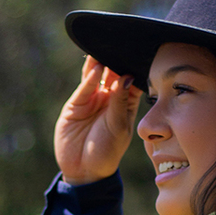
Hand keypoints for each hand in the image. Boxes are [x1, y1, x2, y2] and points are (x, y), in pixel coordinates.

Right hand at [54, 58, 141, 184]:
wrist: (84, 170)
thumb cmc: (107, 151)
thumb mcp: (118, 127)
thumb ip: (121, 102)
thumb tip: (126, 77)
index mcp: (126, 104)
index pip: (132, 80)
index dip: (135, 67)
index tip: (139, 52)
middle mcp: (109, 99)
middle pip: (114, 74)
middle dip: (117, 60)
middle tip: (122, 44)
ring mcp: (92, 100)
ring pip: (97, 76)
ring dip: (101, 63)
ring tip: (106, 48)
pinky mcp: (76, 104)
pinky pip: (84, 87)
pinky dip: (89, 77)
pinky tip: (95, 67)